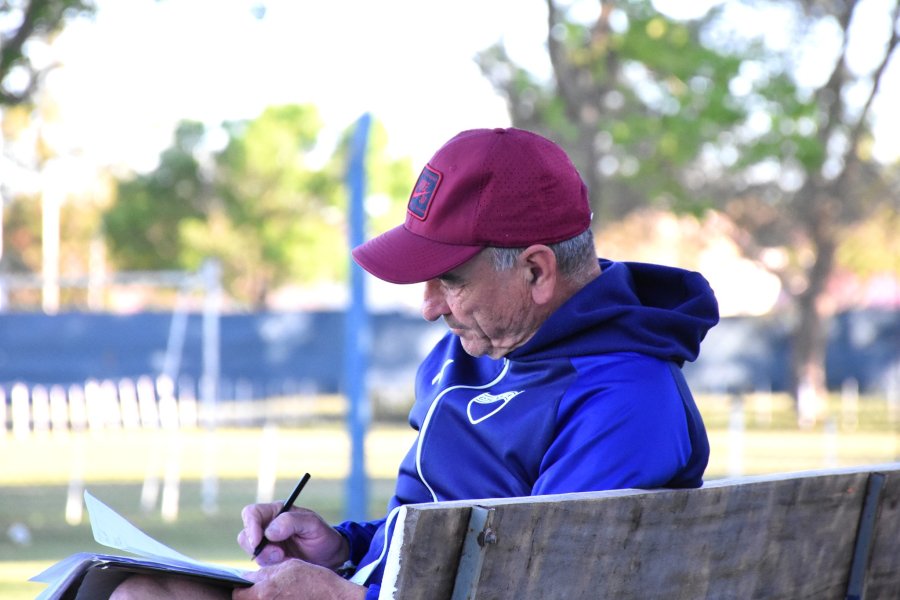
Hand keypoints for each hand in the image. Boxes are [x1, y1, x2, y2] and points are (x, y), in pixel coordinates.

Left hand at [232, 559, 365, 599]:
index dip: (241, 588)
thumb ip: (264, 572)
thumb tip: (248, 576)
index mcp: (263, 592)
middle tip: (264, 590)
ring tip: (277, 594)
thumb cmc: (313, 580)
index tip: (247, 585)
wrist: (334, 598)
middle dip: (251, 596)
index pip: (238, 593)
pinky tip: (284, 598)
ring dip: (263, 599)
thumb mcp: (288, 566)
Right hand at [237, 502, 348, 568]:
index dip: (251, 526)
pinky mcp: (269, 559)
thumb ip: (291, 522)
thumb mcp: (313, 524)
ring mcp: (266, 544)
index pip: (251, 513)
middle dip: (259, 547)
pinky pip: (260, 564)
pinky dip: (271, 566)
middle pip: (246, 535)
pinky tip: (286, 563)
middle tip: (279, 554)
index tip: (258, 541)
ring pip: (251, 552)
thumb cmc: (322, 536)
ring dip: (267, 558)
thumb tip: (269, 531)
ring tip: (286, 558)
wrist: (329, 557)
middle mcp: (267, 526)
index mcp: (276, 511)